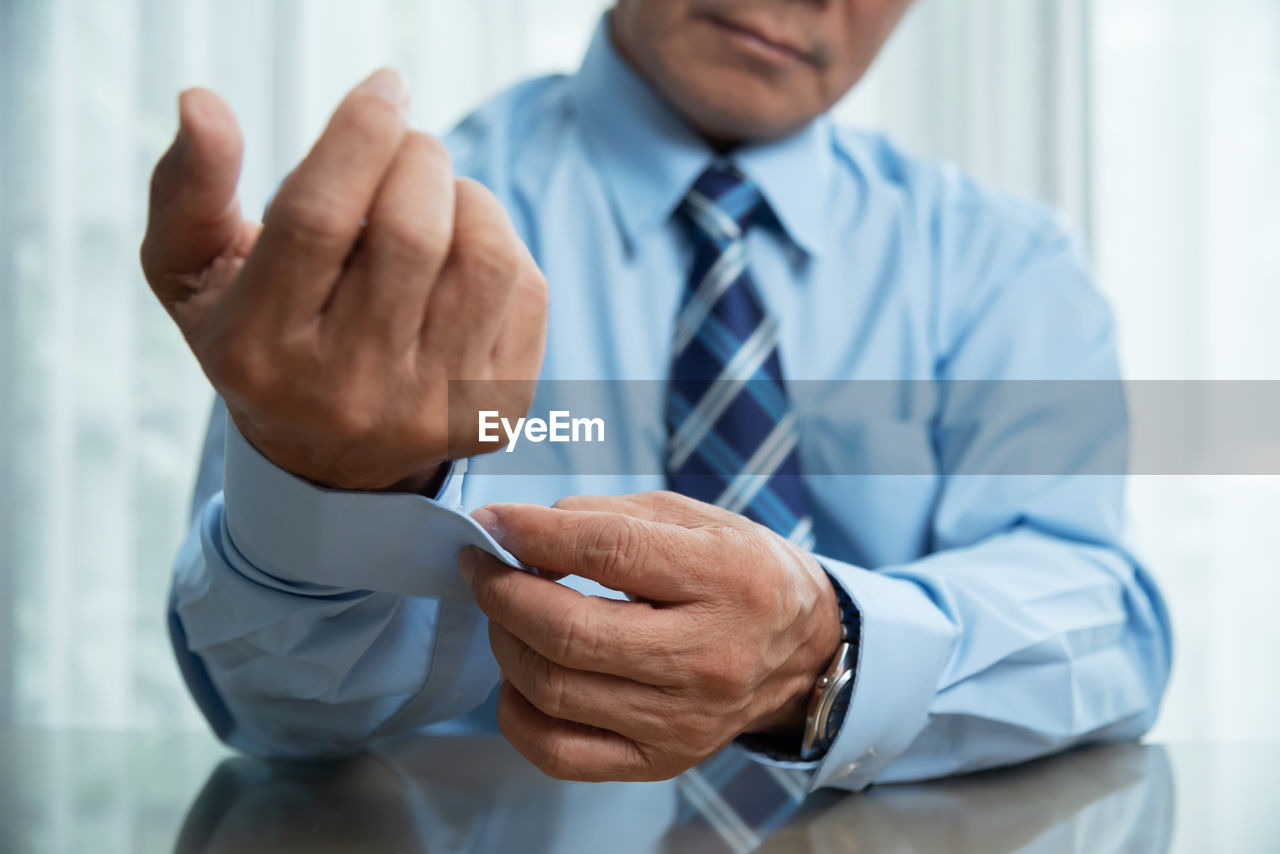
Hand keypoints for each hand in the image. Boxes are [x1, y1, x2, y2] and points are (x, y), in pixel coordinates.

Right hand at [140, 69, 546, 490]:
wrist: (328, 460)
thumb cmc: (261, 338)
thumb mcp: (194, 275)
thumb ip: (188, 191)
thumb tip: (202, 104)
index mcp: (261, 349)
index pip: (318, 220)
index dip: (358, 134)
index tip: (384, 89)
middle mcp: (347, 390)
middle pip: (411, 234)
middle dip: (418, 159)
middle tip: (408, 147)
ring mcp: (428, 410)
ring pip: (483, 259)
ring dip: (468, 198)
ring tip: (437, 199)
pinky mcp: (492, 413)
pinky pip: (526, 293)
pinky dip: (503, 248)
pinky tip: (463, 255)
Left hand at [458, 491, 841, 781]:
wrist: (802, 651)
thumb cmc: (739, 572)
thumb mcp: (694, 519)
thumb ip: (608, 515)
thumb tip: (519, 530)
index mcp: (727, 578)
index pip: (609, 553)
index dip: (533, 533)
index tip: (491, 521)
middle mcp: (710, 656)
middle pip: (571, 633)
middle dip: (503, 593)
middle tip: (482, 567)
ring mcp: (685, 719)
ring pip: (555, 691)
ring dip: (506, 642)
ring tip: (505, 614)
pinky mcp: (662, 759)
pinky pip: (559, 752)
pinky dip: (516, 713)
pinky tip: (519, 674)